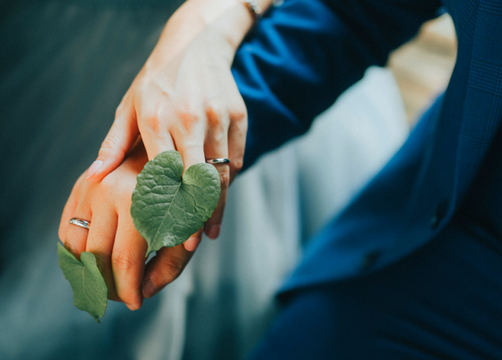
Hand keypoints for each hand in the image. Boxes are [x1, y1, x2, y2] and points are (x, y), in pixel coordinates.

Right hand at [59, 142, 201, 308]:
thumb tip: (144, 292)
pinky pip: (66, 229)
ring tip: (108, 283)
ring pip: (75, 246)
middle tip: (123, 296)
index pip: (124, 262)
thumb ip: (171, 261)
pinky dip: (74, 253)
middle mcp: (110, 192)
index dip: (128, 291)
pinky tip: (93, 264)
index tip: (136, 303)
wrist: (173, 147)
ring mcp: (91, 186)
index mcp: (141, 202)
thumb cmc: (186, 191)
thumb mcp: (190, 226)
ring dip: (86, 273)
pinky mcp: (82, 185)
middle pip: (96, 258)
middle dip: (107, 286)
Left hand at [83, 0, 264, 246]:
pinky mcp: (238, 117)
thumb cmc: (157, 79)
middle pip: (196, 179)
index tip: (166, 235)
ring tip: (210, 230)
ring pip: (221, 172)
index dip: (167, 208)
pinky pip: (235, 157)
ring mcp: (218, 117)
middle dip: (196, 216)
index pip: (163, 175)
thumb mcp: (130, 105)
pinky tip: (220, 201)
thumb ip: (114, 142)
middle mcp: (190, 118)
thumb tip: (94, 176)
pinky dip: (228, 181)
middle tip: (193, 243)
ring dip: (217, 205)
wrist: (196, 44)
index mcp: (157, 118)